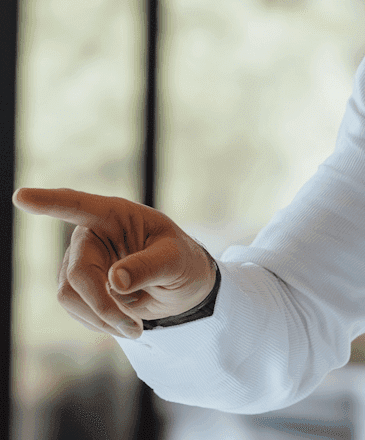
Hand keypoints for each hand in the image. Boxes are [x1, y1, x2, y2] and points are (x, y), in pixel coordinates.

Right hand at [12, 187, 217, 339]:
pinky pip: (76, 310)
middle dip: (103, 306)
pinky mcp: (75, 286)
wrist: (181, 287)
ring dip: (102, 318)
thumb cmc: (182, 261)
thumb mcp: (176, 260)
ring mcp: (79, 260)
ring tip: (134, 325)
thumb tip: (114, 280)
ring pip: (70, 296)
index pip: (78, 206)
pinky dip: (100, 322)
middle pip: (78, 273)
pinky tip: (123, 318)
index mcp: (116, 214)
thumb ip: (149, 266)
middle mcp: (92, 234)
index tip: (22, 196)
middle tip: (134, 329)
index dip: (49, 202)